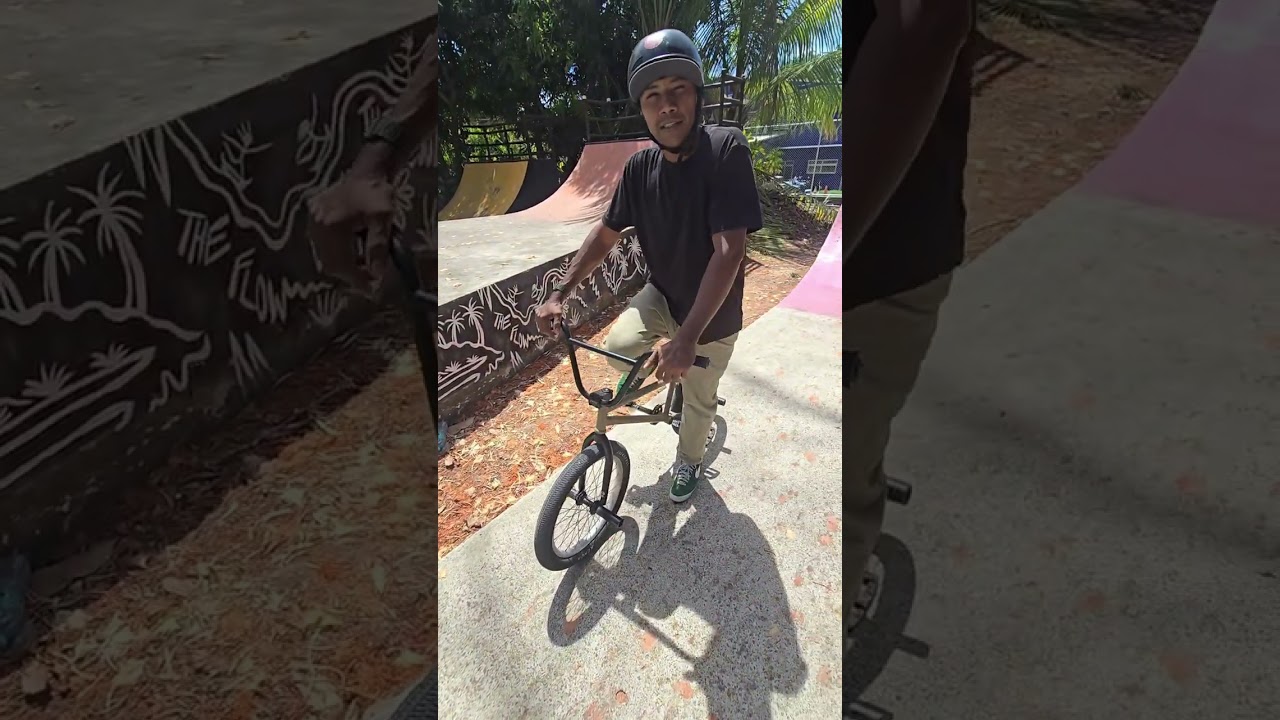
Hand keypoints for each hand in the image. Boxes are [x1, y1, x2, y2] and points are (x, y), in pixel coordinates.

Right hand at [308, 172, 395, 293]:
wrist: (367, 171)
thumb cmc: (377, 194)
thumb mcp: (383, 221)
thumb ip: (378, 248)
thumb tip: (377, 275)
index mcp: (332, 226)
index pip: (341, 263)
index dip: (356, 279)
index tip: (372, 289)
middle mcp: (317, 225)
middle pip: (331, 263)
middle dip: (350, 274)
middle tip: (369, 280)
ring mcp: (313, 221)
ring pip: (326, 256)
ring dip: (344, 265)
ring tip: (363, 266)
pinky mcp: (314, 218)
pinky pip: (323, 245)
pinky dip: (338, 253)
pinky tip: (353, 252)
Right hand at [534, 295, 563, 336]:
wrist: (553, 299)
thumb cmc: (556, 306)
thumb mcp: (559, 315)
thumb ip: (557, 324)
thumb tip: (557, 333)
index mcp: (542, 317)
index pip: (545, 329)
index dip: (551, 334)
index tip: (556, 337)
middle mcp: (538, 317)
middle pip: (542, 329)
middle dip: (548, 333)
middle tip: (555, 335)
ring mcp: (536, 316)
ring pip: (540, 327)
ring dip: (546, 330)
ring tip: (552, 330)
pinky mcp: (537, 315)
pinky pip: (540, 324)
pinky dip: (544, 326)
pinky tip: (549, 325)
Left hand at [648, 336, 697, 383]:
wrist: (683, 342)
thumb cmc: (670, 346)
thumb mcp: (658, 351)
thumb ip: (651, 360)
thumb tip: (645, 368)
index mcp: (662, 365)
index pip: (658, 376)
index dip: (659, 377)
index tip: (661, 377)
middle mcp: (669, 369)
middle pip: (667, 380)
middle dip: (667, 379)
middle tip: (668, 377)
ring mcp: (678, 369)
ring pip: (675, 379)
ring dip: (675, 377)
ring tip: (675, 374)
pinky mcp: (686, 368)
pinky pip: (684, 376)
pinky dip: (683, 374)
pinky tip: (682, 370)